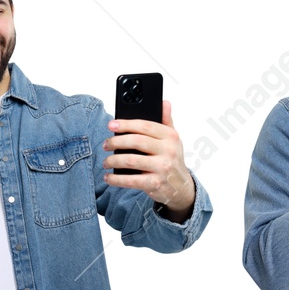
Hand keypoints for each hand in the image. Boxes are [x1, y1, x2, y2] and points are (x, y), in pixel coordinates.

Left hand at [104, 100, 195, 221]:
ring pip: (131, 160)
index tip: (111, 125)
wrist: (182, 187)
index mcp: (170, 136)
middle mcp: (168, 151)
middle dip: (116, 142)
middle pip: (136, 141)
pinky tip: (109, 177)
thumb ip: (166, 121)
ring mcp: (162, 168)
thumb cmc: (173, 159)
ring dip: (113, 161)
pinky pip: (131, 180)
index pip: (145, 126)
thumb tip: (164, 102)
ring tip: (106, 161)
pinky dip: (117, 179)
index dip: (126, 124)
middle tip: (106, 144)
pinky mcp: (155, 183)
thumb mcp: (173, 139)